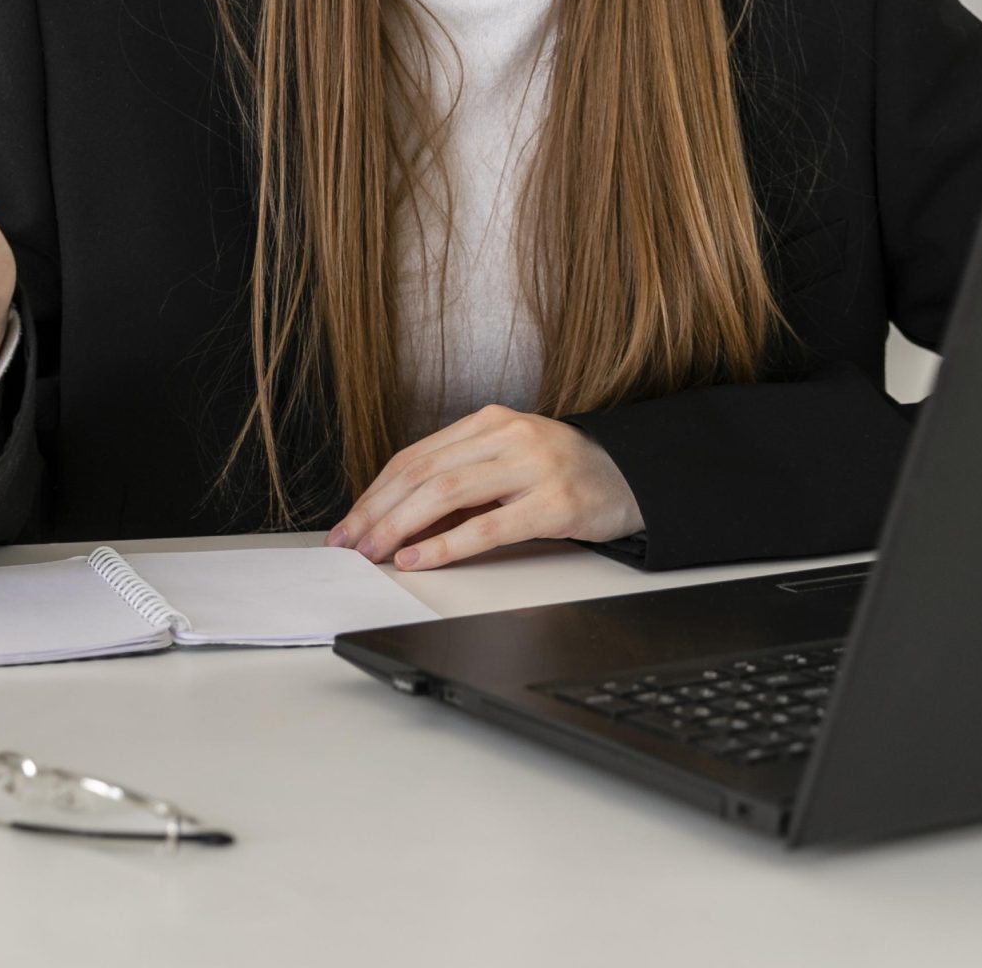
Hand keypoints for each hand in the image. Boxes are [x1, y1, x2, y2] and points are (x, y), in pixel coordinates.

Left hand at [325, 403, 643, 570]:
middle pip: (423, 472)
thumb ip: (460, 481)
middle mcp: (507, 435)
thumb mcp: (506, 464)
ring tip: (374, 552)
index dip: (375, 492)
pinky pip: (487, 526)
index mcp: (489, 422)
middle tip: (350, 543)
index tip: (350, 523)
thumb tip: (397, 522)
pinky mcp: (553, 503)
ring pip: (446, 493)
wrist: (632, 475)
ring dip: (400, 527)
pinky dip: (445, 545)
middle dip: (378, 511)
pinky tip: (419, 559)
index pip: (415, 455)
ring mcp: (532, 466)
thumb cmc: (561, 473)